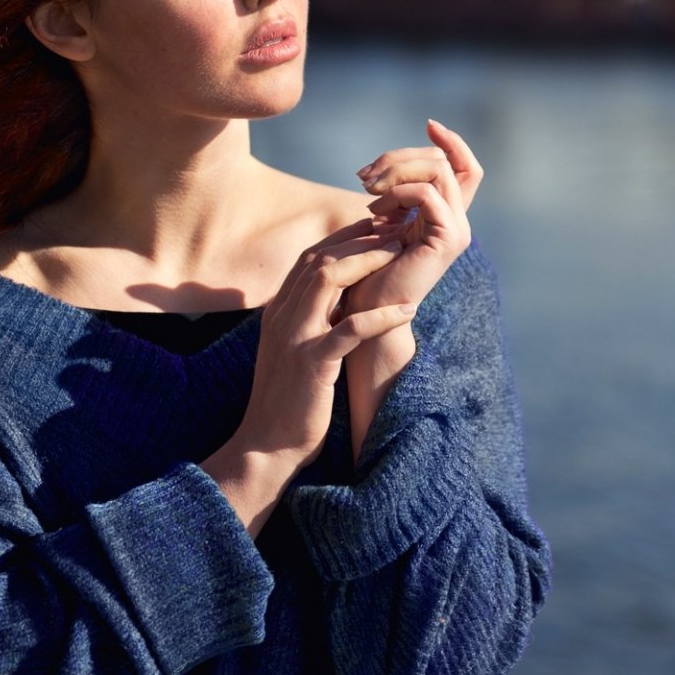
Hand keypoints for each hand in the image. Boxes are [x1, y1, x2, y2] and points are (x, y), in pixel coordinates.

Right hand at [230, 217, 417, 468]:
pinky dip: (380, 316)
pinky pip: (350, 330)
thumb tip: (344, 301)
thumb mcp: (295, 351)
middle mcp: (282, 317)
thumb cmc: (288, 402)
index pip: (310, 259)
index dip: (344, 238)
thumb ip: (311, 322)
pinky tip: (408, 308)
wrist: (266, 447)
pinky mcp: (312, 364)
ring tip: (399, 253)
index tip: (375, 227)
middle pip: (320, 260)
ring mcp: (294, 338)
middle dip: (359, 240)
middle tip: (394, 230)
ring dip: (367, 262)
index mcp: (278, 312)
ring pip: (329, 281)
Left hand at [345, 117, 481, 323]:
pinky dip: (399, 192)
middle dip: (400, 157)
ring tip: (365, 188)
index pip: (465, 167)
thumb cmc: (366, 273)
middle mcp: (457, 221)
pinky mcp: (447, 240)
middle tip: (364, 174)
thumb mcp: (381, 225)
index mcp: (445, 216)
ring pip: (437, 170)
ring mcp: (456, 231)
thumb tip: (384, 168)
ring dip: (396, 170)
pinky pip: (428, 194)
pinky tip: (375, 209)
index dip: (452, 141)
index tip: (429, 123)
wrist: (367, 316)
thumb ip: (394, 197)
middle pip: (443, 161)